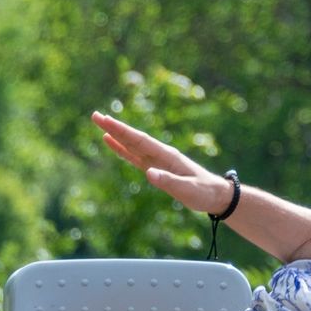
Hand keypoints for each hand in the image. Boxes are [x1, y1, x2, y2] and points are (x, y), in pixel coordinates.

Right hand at [93, 111, 232, 217]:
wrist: (215, 195)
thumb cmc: (204, 192)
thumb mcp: (188, 190)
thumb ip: (169, 181)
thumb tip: (148, 173)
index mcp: (167, 155)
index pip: (140, 141)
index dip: (122, 131)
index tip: (106, 121)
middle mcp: (160, 154)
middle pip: (133, 138)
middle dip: (114, 127)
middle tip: (95, 115)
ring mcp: (156, 160)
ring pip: (132, 145)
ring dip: (116, 135)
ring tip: (100, 124)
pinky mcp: (155, 168)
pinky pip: (134, 157)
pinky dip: (122, 149)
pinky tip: (111, 142)